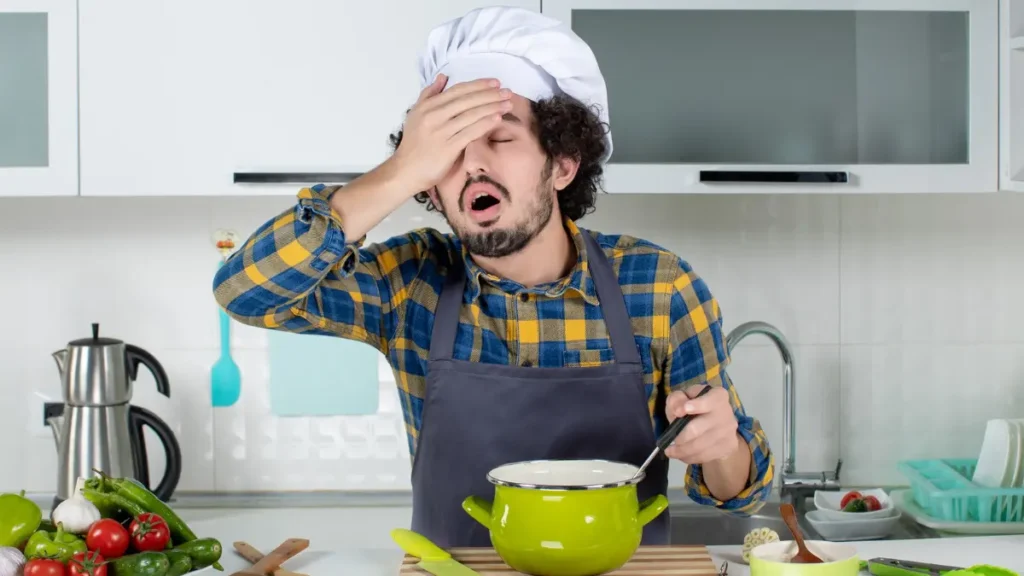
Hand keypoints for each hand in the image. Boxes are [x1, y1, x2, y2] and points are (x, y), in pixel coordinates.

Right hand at [390, 74, 512, 192]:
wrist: (405, 171)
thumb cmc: (413, 144)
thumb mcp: (415, 114)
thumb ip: (429, 94)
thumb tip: (442, 77)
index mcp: (428, 106)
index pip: (458, 91)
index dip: (478, 85)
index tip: (495, 82)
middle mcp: (434, 116)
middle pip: (467, 101)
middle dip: (490, 95)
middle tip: (508, 92)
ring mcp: (441, 132)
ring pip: (471, 115)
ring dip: (492, 107)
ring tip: (508, 104)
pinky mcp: (448, 148)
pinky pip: (470, 132)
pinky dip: (485, 124)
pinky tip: (497, 119)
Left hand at [663, 385, 740, 463]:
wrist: (719, 424)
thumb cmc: (697, 407)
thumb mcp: (684, 397)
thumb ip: (677, 399)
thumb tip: (678, 411)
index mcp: (717, 396)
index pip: (708, 401)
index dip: (694, 406)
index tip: (679, 412)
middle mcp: (726, 412)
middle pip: (696, 429)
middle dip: (679, 436)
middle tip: (670, 440)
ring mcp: (728, 431)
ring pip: (699, 447)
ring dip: (681, 451)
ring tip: (670, 451)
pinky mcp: (728, 447)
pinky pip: (704, 456)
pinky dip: (689, 457)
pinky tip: (682, 455)